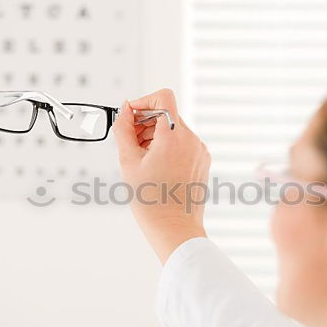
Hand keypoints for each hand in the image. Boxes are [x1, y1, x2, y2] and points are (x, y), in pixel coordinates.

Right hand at [112, 88, 210, 262]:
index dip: (143, 102)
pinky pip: (183, 144)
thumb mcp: (128, 162)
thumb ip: (124, 130)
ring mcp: (200, 151)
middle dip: (145, 123)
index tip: (131, 117)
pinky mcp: (202, 161)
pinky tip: (156, 167)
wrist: (174, 229)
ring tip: (143, 159)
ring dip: (155, 136)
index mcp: (174, 136)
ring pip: (174, 129)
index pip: (163, 97)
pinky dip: (168, 147)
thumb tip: (125, 110)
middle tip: (131, 143)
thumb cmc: (152, 202)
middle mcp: (192, 140)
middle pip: (167, 113)